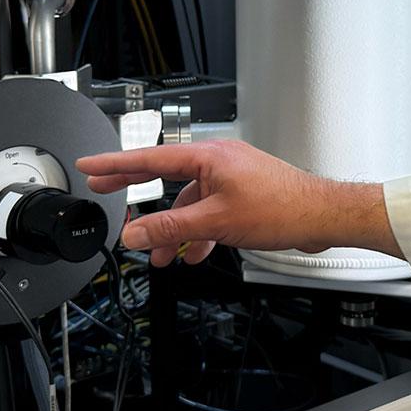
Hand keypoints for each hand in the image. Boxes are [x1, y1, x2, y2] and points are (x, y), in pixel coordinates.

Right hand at [76, 139, 400, 267]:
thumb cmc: (280, 208)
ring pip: (189, 201)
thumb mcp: (213, 222)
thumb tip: (135, 234)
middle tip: (105, 192)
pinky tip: (194, 253)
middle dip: (137, 191)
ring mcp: (231, 176)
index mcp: (207, 156)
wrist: (321, 217)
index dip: (115, 163)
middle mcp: (217, 160)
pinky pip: (208, 210)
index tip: (90, 164)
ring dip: (172, 228)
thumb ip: (169, 229)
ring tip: (158, 255)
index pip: (150, 157)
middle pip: (165, 175)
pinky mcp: (243, 194)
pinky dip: (197, 232)